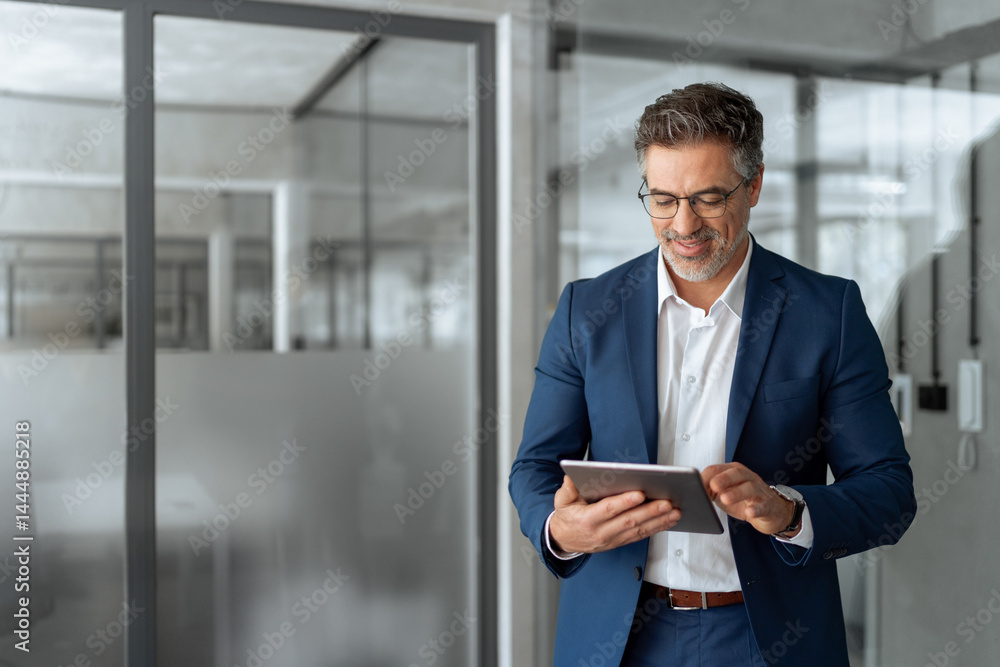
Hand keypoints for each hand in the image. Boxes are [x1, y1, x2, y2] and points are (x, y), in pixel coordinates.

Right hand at [548, 475, 680, 553]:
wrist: (563, 541)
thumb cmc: (566, 518)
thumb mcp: (561, 501)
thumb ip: (567, 489)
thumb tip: (571, 478)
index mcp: (587, 520)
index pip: (608, 510)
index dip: (624, 502)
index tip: (640, 494)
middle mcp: (601, 532)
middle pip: (629, 522)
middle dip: (650, 512)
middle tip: (667, 502)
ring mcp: (612, 540)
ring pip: (638, 531)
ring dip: (658, 521)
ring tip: (674, 512)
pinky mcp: (619, 543)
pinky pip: (640, 537)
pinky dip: (656, 529)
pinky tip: (668, 521)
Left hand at [701, 463, 797, 536]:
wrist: (770, 511)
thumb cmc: (743, 500)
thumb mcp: (724, 493)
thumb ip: (710, 491)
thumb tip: (694, 493)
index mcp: (733, 472)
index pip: (717, 469)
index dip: (706, 478)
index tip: (696, 486)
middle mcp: (747, 477)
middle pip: (736, 473)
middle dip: (724, 478)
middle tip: (713, 486)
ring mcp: (759, 490)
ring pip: (750, 488)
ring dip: (737, 493)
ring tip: (725, 499)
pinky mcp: (767, 505)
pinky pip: (762, 506)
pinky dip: (755, 509)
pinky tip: (749, 512)